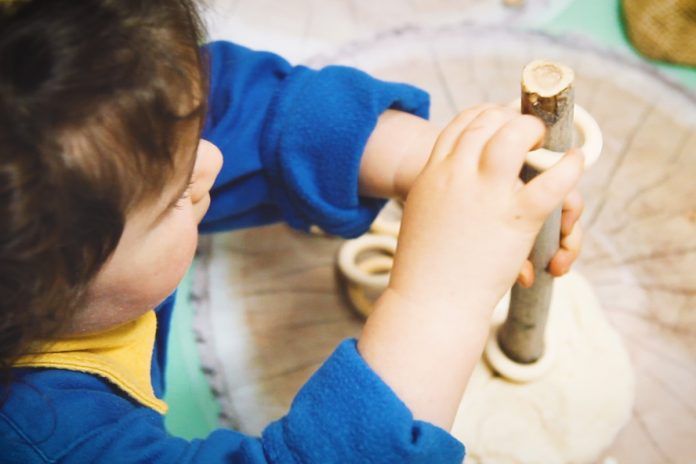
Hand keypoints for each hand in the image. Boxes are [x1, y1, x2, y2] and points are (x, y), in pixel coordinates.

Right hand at [389, 104, 584, 315]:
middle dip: (512, 118)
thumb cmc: (423, 266)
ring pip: (515, 137)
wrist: (428, 302)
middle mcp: (456, 175)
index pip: (460, 124)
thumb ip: (438, 190)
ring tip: (546, 142)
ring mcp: (486, 194)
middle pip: (488, 121)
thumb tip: (457, 183)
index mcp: (432, 173)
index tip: (501, 121)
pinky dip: (570, 166)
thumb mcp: (421, 213)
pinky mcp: (515, 218)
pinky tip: (575, 160)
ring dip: (535, 132)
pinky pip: (551, 180)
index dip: (486, 115)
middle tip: (528, 131)